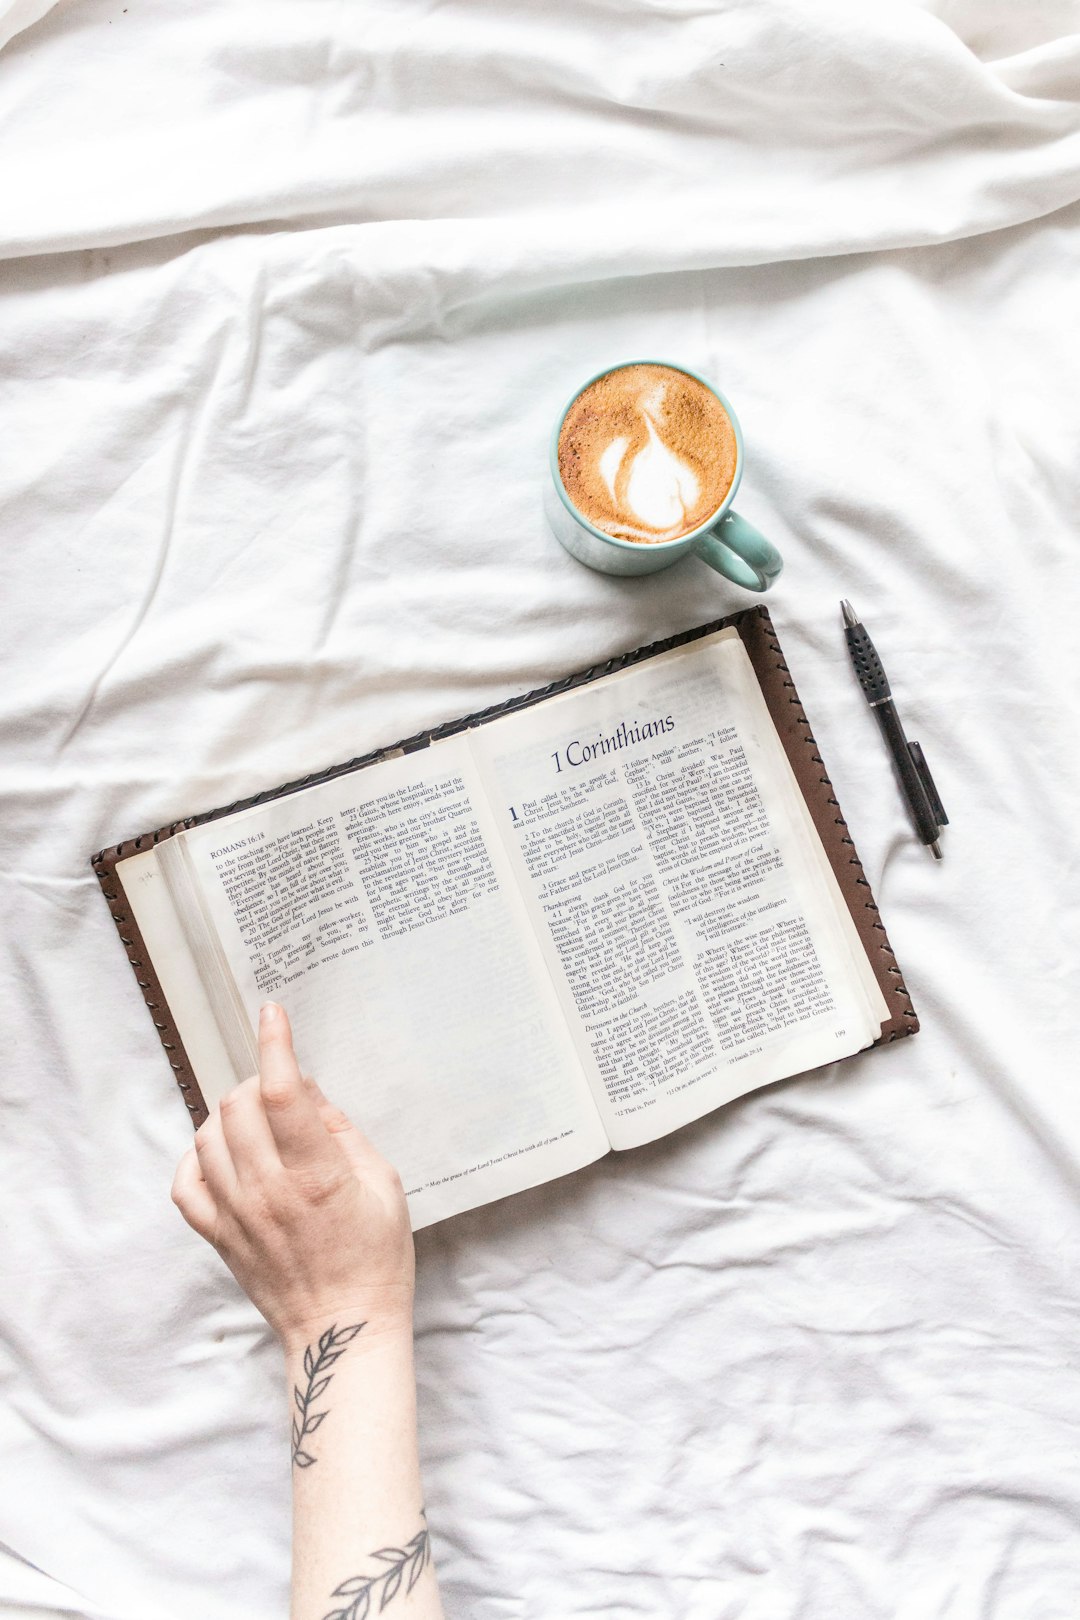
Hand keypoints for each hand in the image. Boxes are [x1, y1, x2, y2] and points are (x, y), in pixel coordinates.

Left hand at [171, 1003, 413, 1348]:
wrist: (342, 1327)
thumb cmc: (375, 1257)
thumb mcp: (383, 1183)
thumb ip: (342, 1131)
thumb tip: (308, 1091)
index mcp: (316, 1174)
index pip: (280, 1092)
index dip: (275, 1044)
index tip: (273, 1013)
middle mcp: (268, 1190)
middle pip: (237, 1104)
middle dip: (258, 1082)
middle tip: (284, 1094)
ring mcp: (237, 1214)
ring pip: (209, 1133)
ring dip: (231, 1114)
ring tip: (261, 1126)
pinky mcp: (219, 1235)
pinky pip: (186, 1180)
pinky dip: (199, 1155)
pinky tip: (224, 1154)